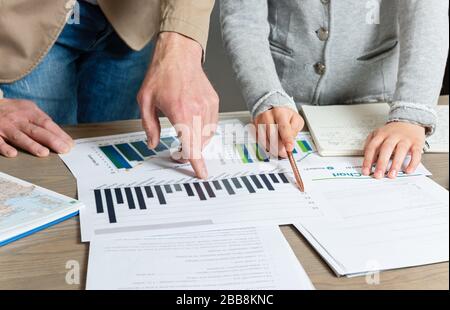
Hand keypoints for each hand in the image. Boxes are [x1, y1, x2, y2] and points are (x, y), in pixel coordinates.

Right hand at [0, 99, 73, 157]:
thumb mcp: (28, 108)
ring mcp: (5, 126)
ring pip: (19, 136)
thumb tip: (60, 135)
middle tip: (63, 149)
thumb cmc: (12, 109)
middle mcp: (18, 119)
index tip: (69, 144)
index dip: (59, 134)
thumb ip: (41, 120)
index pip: (47, 124)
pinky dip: (5, 147)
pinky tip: (13, 154)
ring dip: (32, 145)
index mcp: (29, 112)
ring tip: (43, 153)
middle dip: (51, 140)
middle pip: (37, 130)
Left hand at [137, 32, 218, 178]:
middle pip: (200, 144)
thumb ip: (148, 126)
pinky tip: (192, 123)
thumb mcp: (145, 101)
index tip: (201, 174)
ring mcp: (208, 106)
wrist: (179, 53)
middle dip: (190, 152)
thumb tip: (152, 143)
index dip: (196, 163)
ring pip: (207, 135)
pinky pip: (212, 124)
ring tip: (183, 133)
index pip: (192, 146)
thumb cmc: (161, 74)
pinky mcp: (214, 102)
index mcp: (180, 112)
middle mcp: (198, 111)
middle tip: (178, 151)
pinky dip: (204, 130)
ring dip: (197, 141)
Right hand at [254, 107, 303, 157]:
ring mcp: (259, 122)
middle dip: (279, 147)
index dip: (287, 139)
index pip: (283, 127)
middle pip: (272, 136)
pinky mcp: (254, 129)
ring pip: (265, 140)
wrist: (272, 110)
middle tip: (285, 153)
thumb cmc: (285, 116)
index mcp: (279, 113)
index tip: (289, 148)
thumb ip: (294, 131)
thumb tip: (289, 143)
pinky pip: (260, 142)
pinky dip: (267, 146)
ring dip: (273, 148)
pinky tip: (272, 145)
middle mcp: (267, 116)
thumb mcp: (296, 120)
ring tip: (279, 150)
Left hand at [362, 122, 425, 178]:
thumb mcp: (378, 134)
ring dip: (396, 164)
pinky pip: (416, 153)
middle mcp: (393, 136)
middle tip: (378, 175)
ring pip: (401, 151)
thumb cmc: (392, 131)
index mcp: (381, 134)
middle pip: (386, 149)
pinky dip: (413, 163)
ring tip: (391, 175)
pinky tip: (408, 171)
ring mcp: (405, 139)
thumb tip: (367, 159)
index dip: (368, 160)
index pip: (372, 147)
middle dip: (381, 163)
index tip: (366, 171)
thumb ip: (371, 144)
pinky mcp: (417, 143)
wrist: (410, 120)